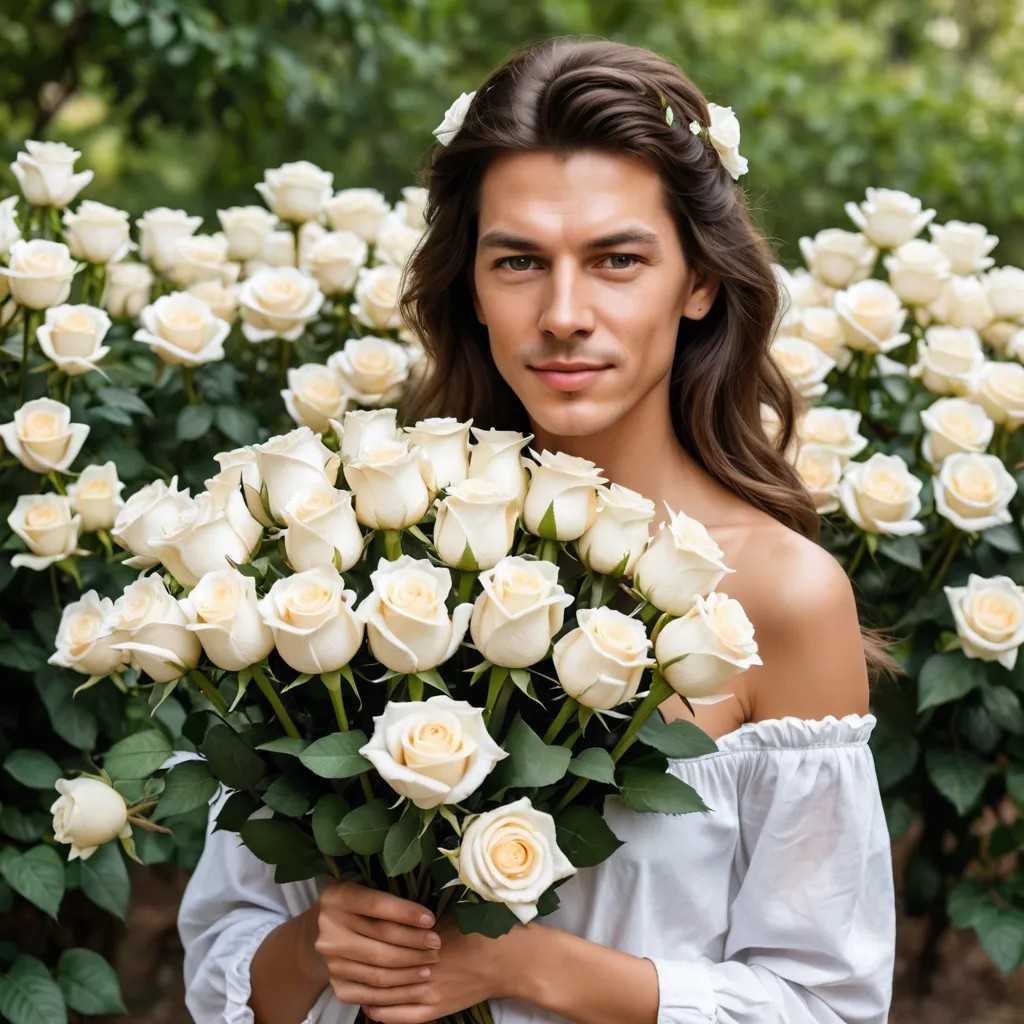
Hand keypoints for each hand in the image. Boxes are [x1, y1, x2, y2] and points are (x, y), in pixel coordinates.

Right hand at [313, 882, 441, 1008]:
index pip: (375, 905)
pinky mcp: (337, 986)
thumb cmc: (355, 907)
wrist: (321, 934)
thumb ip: (387, 896)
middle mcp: (329, 931)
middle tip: (436, 944)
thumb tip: (426, 914)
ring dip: (410, 970)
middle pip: (380, 941)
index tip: (431, 920)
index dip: (405, 913)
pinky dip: (399, 993)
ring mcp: (332, 962)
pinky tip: (417, 985)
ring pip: (379, 971)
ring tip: (430, 964)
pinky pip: (372, 994)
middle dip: (414, 944)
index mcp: (337, 898)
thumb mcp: (363, 888)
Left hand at [362, 919, 520, 1023]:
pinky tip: (369, 1007)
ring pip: (383, 994)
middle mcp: (420, 966)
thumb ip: (416, 922)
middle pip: (378, 970)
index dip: (362, 942)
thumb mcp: (445, 917)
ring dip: (364, 989)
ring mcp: (426, 992)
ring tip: (350, 981)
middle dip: (358, 966)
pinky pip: (399, 1016)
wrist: (505, 960)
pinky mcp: (434, 1010)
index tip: (350, 937)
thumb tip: (388, 916)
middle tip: (342, 960)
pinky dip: (380, 1012)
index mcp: (423, 940)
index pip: (381, 944)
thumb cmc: (477, 931)